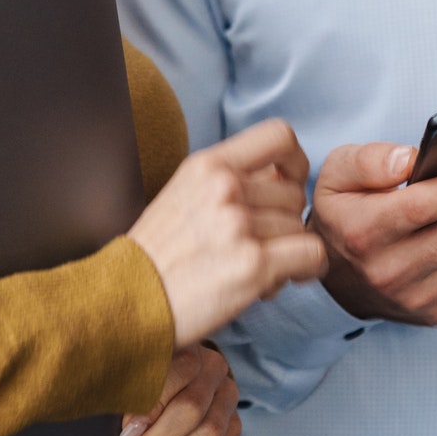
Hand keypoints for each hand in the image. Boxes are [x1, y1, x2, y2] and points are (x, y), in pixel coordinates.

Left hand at [108, 345, 240, 435]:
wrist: (173, 377)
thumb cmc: (137, 375)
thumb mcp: (127, 369)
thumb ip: (119, 384)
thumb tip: (91, 409)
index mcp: (189, 346)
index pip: (177, 373)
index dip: (150, 406)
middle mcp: (214, 371)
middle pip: (191, 413)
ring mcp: (227, 402)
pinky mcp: (232, 431)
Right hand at [129, 119, 327, 347]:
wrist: (126, 299)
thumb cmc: (156, 255)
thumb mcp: (183, 193)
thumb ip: (228, 180)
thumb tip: (278, 178)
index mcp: (208, 165)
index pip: (279, 136)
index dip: (294, 161)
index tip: (287, 185)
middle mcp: (226, 188)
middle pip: (294, 193)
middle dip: (284, 222)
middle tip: (260, 246)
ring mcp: (240, 225)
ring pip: (300, 228)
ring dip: (288, 252)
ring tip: (256, 269)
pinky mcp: (253, 265)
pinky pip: (311, 254)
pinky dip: (307, 269)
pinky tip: (282, 279)